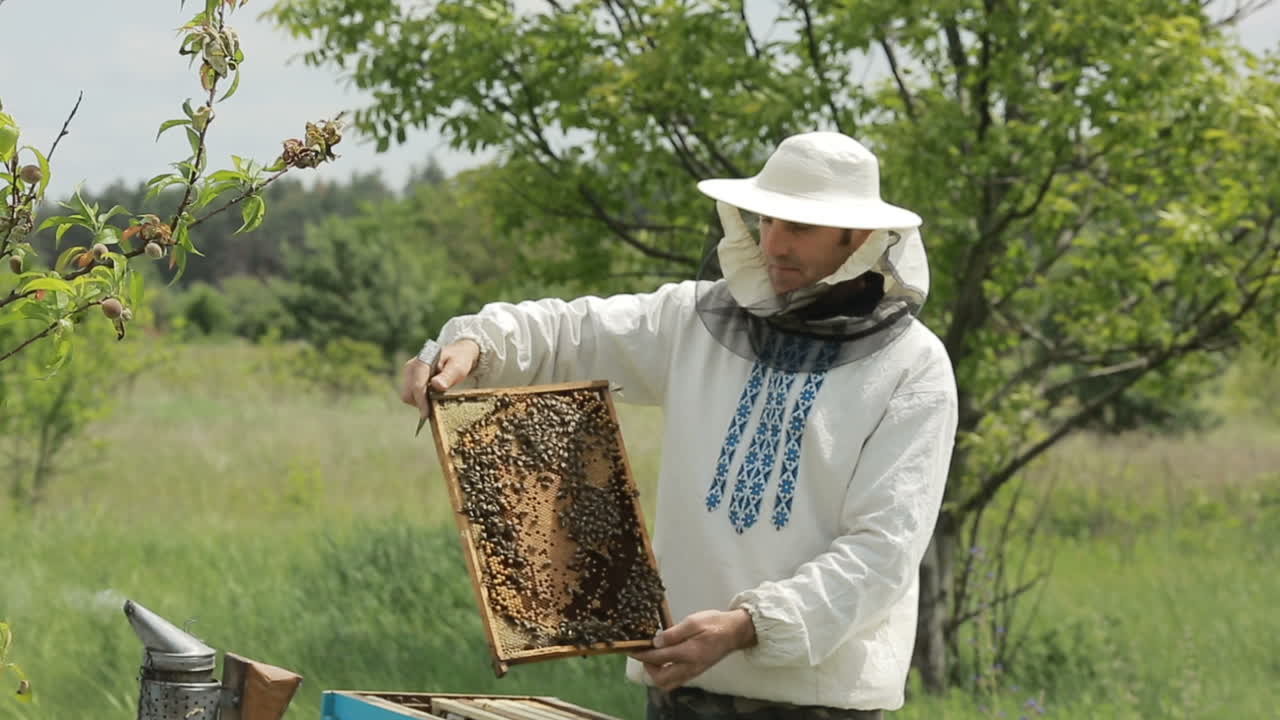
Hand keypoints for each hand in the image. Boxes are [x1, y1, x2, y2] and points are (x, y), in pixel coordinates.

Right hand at [399, 339, 480, 420]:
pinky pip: (411, 394)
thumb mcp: (458, 367)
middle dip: (420, 403)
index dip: (421, 401)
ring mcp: (409, 372)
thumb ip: (448, 376)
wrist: (456, 354)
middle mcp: (412, 366)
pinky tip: (432, 395)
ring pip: (408, 395)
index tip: (426, 414)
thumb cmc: (458, 360)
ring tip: (436, 397)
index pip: (417, 384)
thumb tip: (437, 386)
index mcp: (424, 360)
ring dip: (420, 402)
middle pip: (408, 392)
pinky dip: (420, 399)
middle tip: (437, 405)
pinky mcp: (410, 379)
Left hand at [629, 609, 756, 691]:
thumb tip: (656, 642)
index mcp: (690, 653)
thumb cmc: (716, 624)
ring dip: (656, 673)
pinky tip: (665, 660)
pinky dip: (666, 673)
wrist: (735, 632)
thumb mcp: (694, 621)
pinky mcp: (696, 672)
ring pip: (668, 684)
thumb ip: (674, 633)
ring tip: (653, 657)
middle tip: (644, 653)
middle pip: (661, 679)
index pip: (659, 658)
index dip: (643, 655)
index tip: (633, 649)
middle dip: (648, 668)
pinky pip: (676, 680)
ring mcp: (693, 672)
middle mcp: (691, 667)